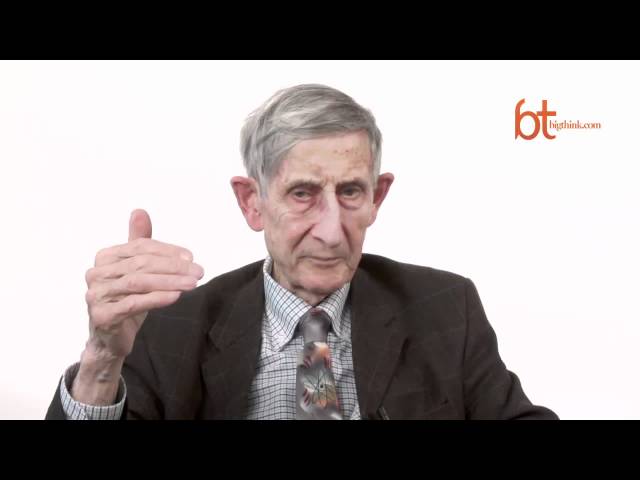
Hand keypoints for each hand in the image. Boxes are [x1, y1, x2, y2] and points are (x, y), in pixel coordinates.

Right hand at [71, 209, 202, 405]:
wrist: (111, 339)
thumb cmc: (127, 300)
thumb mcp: (137, 270)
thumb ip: (139, 242)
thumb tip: (139, 211)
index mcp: (104, 257)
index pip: (141, 247)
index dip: (168, 251)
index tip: (192, 258)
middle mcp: (96, 273)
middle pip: (141, 264)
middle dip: (174, 267)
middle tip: (199, 271)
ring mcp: (96, 295)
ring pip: (139, 282)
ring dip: (170, 281)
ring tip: (193, 284)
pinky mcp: (102, 315)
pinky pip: (133, 303)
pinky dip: (157, 298)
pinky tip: (176, 296)